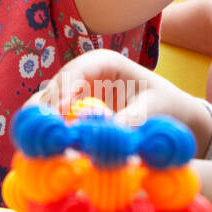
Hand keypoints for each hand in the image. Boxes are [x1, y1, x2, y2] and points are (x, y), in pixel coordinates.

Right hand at [29, 50, 211, 156]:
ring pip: (48, 104)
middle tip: (44, 131)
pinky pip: (54, 120)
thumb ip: (132, 118)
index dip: (65, 89)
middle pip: (55, 87)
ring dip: (43, 123)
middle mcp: (83, 74)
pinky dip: (50, 133)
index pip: (76, 70)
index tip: (61, 111)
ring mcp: (74, 93)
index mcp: (102, 62)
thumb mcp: (153, 109)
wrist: (171, 114)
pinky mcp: (72, 112)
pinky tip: (46, 149)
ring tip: (40, 143)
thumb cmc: (164, 104)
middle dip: (47, 109)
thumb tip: (108, 132)